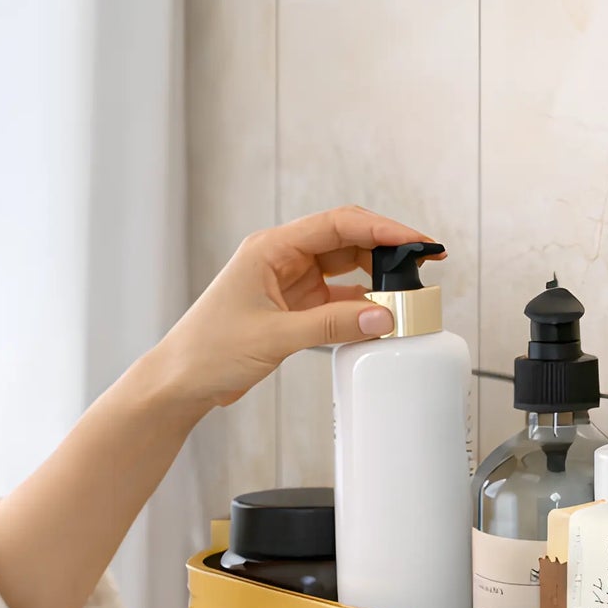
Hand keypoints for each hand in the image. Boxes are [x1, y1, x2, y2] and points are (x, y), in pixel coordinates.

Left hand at [151, 206, 441, 410]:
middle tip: (426, 262)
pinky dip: (361, 305)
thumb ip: (332, 325)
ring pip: (345, 269)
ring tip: (410, 290)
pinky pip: (338, 298)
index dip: (382, 228)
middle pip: (347, 241)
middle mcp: (281, 258)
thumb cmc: (207, 350)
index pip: (337, 224)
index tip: (416, 240)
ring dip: (377, 278)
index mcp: (270, 248)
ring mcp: (288, 282)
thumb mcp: (274, 336)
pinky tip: (382, 315)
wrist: (180, 383)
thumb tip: (385, 316)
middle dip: (387, 249)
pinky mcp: (293, 308)